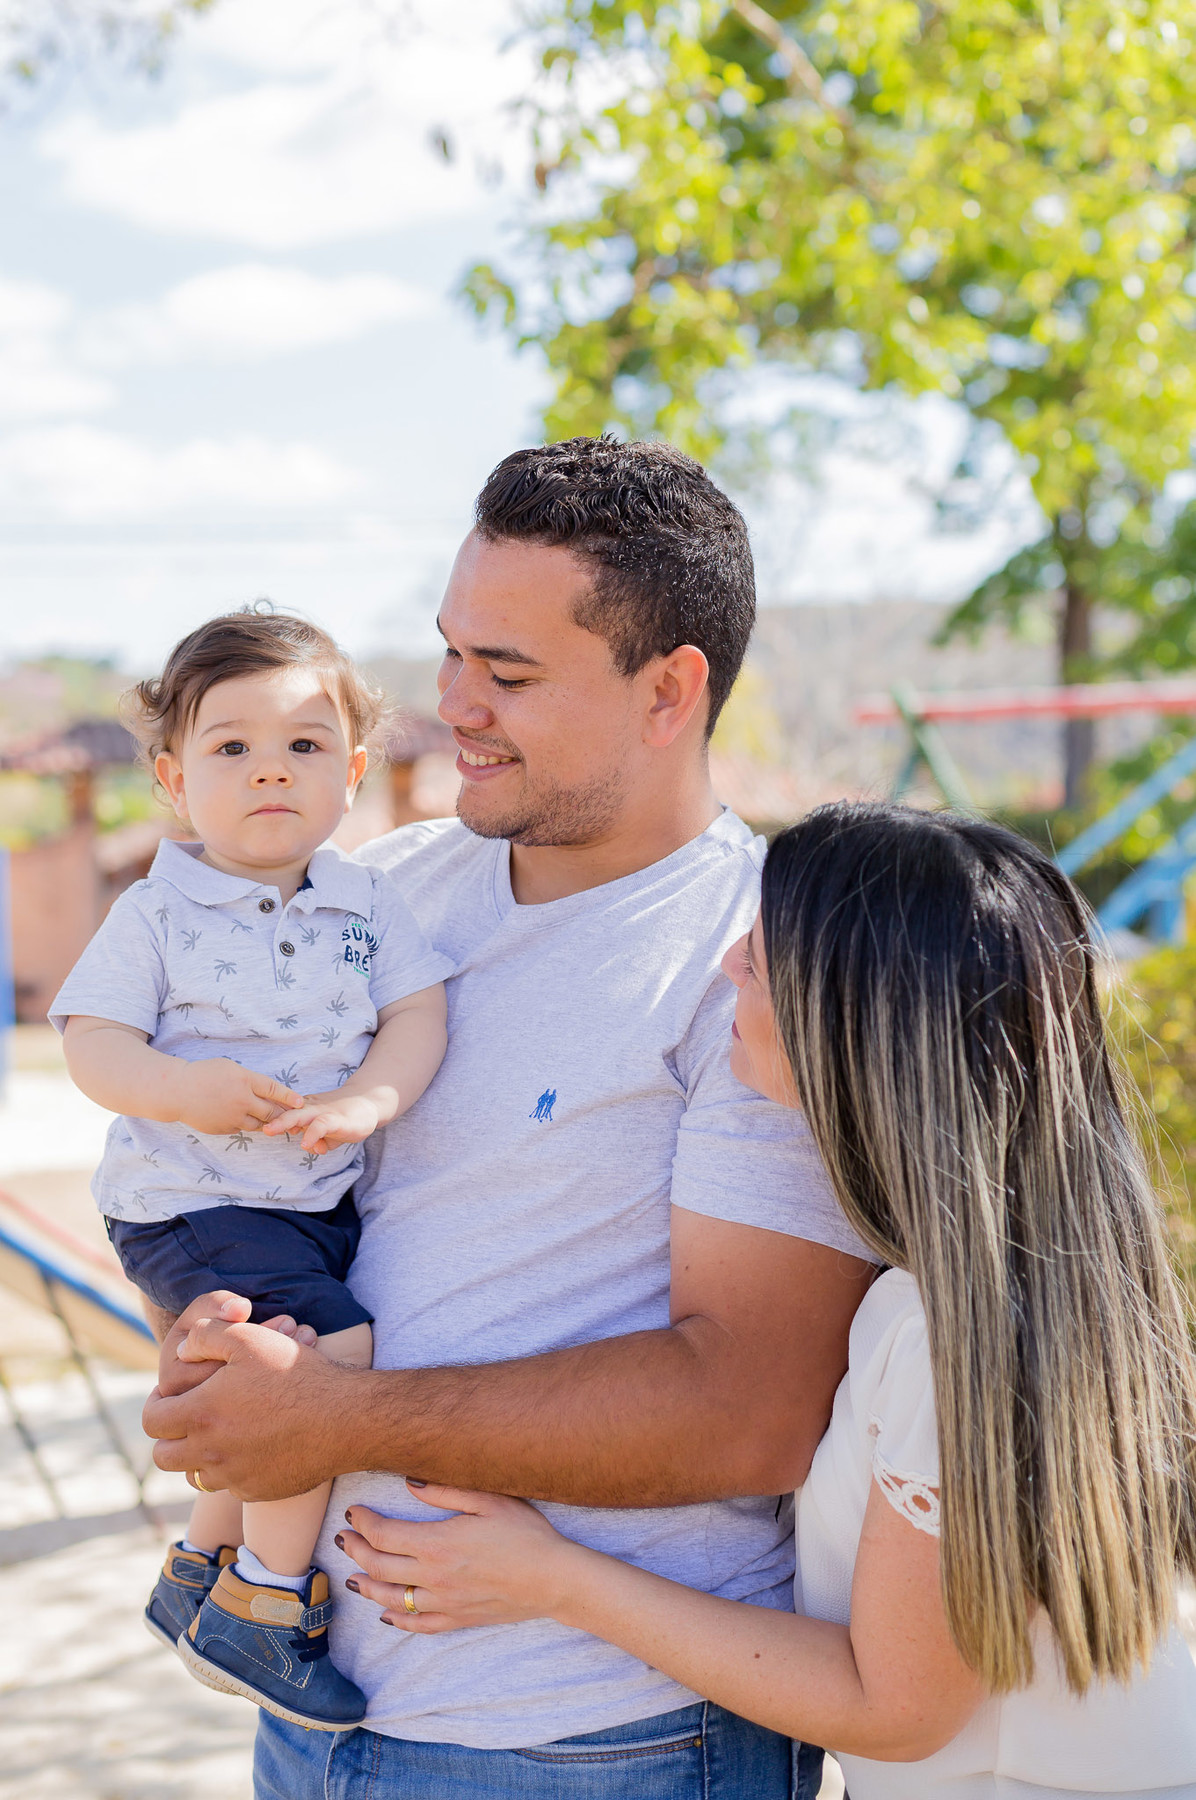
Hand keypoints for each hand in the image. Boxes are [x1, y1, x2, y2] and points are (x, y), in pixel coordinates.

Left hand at [143, 1312, 357, 1498]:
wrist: (345, 1419)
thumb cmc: (297, 1374)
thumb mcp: (249, 1338)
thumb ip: (206, 1336)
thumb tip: (180, 1352)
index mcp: (201, 1414)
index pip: (152, 1420)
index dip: (155, 1404)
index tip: (167, 1394)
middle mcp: (210, 1452)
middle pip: (164, 1456)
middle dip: (168, 1436)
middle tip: (187, 1416)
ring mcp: (234, 1476)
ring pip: (194, 1475)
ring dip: (197, 1456)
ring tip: (218, 1432)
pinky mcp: (257, 1491)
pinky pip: (230, 1485)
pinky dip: (232, 1468)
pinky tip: (253, 1445)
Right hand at [172, 1059, 301, 1135]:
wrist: (177, 1091)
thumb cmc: (204, 1074)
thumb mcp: (230, 1068)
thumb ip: (250, 1080)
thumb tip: (267, 1092)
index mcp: (244, 1080)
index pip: (273, 1090)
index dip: (289, 1097)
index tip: (300, 1102)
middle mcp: (241, 1101)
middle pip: (271, 1112)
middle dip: (283, 1115)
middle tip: (293, 1117)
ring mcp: (233, 1117)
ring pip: (259, 1124)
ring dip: (267, 1122)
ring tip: (275, 1121)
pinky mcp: (224, 1129)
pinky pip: (242, 1128)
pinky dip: (247, 1124)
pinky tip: (246, 1119)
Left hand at [261, 1090, 381, 1154]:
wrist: (370, 1105)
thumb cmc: (346, 1118)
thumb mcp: (330, 1132)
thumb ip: (320, 1140)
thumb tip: (313, 1148)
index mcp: (306, 1110)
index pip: (285, 1114)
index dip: (270, 1120)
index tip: (252, 1125)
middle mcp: (311, 1109)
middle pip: (287, 1112)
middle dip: (269, 1119)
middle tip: (254, 1125)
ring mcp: (323, 1113)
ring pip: (300, 1115)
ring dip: (284, 1122)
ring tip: (270, 1131)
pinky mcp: (336, 1119)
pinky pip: (321, 1125)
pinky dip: (312, 1134)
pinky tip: (306, 1144)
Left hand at [339, 1484, 576, 1632]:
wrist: (554, 1578)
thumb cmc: (525, 1534)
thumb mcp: (489, 1500)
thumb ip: (445, 1492)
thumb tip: (410, 1483)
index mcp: (438, 1544)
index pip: (384, 1535)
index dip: (363, 1522)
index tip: (353, 1512)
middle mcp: (434, 1577)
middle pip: (379, 1566)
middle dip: (356, 1550)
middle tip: (344, 1538)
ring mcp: (444, 1603)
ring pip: (390, 1599)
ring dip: (366, 1585)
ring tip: (353, 1575)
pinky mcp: (457, 1619)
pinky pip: (417, 1625)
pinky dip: (396, 1620)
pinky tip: (386, 1613)